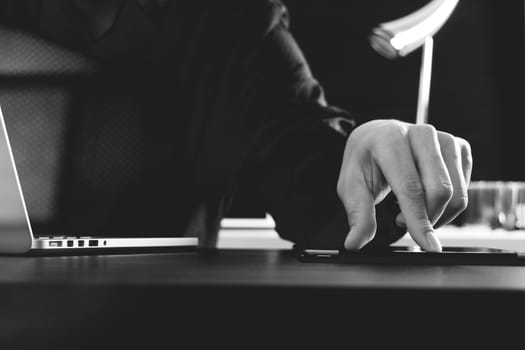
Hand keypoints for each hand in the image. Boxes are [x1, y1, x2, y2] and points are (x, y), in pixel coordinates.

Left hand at [337, 119, 472, 251]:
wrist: (376, 138)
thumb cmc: (365, 162)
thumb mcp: (351, 186)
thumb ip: (357, 215)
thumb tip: (355, 243)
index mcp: (390, 139)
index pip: (411, 187)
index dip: (419, 220)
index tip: (429, 246)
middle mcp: (421, 133)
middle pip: (439, 191)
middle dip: (426, 219)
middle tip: (400, 220)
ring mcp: (444, 138)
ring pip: (456, 192)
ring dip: (437, 214)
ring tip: (410, 209)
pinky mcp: (459, 146)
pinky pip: (464, 189)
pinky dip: (447, 205)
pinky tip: (426, 199)